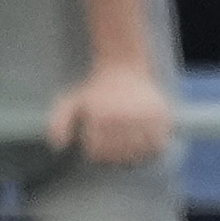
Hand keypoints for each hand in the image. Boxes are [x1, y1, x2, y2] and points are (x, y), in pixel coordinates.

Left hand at [48, 59, 168, 168]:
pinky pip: (157, 144)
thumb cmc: (95, 89)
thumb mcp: (70, 102)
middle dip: (113, 154)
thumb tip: (59, 146)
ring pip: (138, 152)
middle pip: (118, 155)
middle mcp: (123, 117)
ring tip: (126, 142)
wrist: (123, 66)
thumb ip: (58, 123)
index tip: (97, 142)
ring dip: (132, 153)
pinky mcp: (160, 115)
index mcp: (101, 117)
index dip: (95, 152)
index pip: (97, 153)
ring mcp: (143, 117)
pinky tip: (142, 141)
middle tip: (112, 142)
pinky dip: (150, 148)